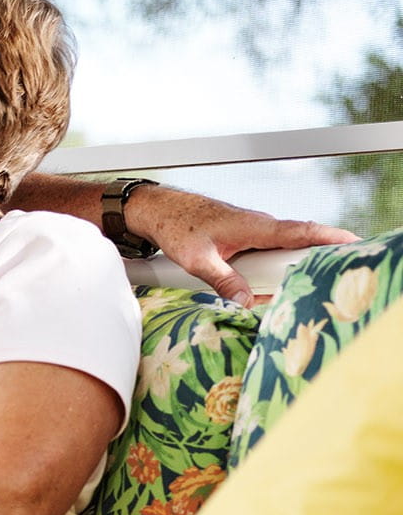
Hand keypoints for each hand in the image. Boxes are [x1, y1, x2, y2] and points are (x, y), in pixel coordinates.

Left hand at [127, 186, 357, 305]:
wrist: (159, 210)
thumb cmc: (176, 226)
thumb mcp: (198, 260)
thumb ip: (224, 281)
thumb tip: (246, 304)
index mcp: (254, 226)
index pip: (302, 231)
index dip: (331, 237)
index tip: (356, 244)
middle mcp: (260, 226)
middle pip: (300, 245)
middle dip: (318, 260)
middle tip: (333, 279)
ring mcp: (255, 232)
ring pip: (283, 252)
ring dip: (290, 269)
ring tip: (298, 290)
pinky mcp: (247, 238)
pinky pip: (268, 255)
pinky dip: (271, 270)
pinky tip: (265, 290)